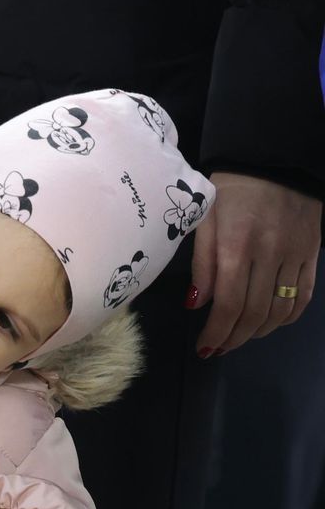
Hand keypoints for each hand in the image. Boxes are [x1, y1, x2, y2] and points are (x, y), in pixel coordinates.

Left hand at [189, 172, 321, 355]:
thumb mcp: (205, 219)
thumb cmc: (230, 189)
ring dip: (259, 332)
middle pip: (256, 312)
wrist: (273, 160)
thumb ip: (202, 263)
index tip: (204, 346)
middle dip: (234, 337)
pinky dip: (288, 317)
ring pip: (282, 309)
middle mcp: (269, 254)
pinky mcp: (311, 253)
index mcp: (237, 245)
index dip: (217, 331)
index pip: (230, 303)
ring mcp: (295, 255)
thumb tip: (196, 304)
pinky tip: (270, 324)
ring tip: (239, 338)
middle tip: (217, 348)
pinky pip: (305, 295)